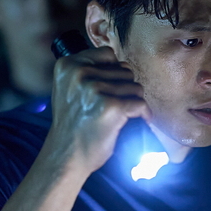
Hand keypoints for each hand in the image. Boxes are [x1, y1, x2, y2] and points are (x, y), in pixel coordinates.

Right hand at [47, 46, 150, 173]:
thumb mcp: (67, 89)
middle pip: (125, 70)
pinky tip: (137, 121)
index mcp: (67, 65)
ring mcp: (95, 89)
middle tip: (112, 107)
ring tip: (119, 116)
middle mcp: (79, 74)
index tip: (110, 88)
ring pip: (135, 87)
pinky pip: (140, 104)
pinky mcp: (112, 107)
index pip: (107, 54)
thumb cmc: (71, 125)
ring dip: (133, 102)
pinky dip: (144, 114)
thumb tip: (121, 64)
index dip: (114, 71)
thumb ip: (85, 72)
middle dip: (125, 88)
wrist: (66, 157)